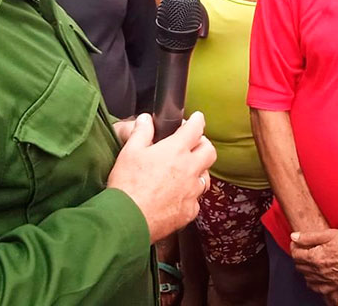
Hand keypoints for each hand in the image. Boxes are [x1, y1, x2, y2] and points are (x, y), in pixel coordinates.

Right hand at [107, 112, 216, 242]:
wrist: (128, 220)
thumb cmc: (128, 185)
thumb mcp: (130, 152)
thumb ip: (141, 132)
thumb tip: (146, 119)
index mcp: (176, 151)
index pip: (196, 128)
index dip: (197, 120)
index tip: (197, 119)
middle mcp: (190, 169)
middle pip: (209, 151)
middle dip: (204, 145)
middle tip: (194, 144)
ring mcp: (192, 192)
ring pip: (205, 177)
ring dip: (198, 171)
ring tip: (186, 171)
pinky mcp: (189, 211)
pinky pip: (196, 200)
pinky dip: (190, 196)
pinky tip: (179, 196)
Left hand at [290, 229, 337, 301]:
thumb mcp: (331, 234)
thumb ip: (310, 236)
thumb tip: (294, 237)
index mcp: (316, 257)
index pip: (295, 254)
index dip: (295, 247)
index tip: (298, 243)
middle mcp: (319, 273)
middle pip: (300, 267)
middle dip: (301, 258)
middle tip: (308, 251)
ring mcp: (327, 283)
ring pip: (308, 280)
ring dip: (309, 271)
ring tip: (316, 263)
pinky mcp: (335, 291)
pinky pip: (319, 290)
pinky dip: (318, 283)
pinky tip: (323, 276)